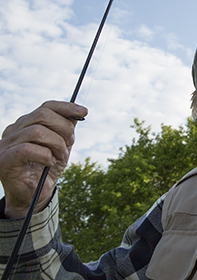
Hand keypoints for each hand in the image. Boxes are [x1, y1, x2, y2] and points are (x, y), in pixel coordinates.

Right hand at [0, 101, 87, 218]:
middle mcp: (13, 130)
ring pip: (37, 131)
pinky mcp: (4, 159)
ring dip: (56, 144)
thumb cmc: (47, 167)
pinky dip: (45, 155)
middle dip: (63, 127)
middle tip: (71, 142)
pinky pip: (27, 149)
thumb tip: (78, 113)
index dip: (66, 107)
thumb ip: (66, 128)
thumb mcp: (61, 144)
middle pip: (42, 115)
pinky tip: (49, 162)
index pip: (46, 107)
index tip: (84, 112)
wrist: (36, 194)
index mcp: (26, 123)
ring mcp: (6, 144)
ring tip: (60, 156)